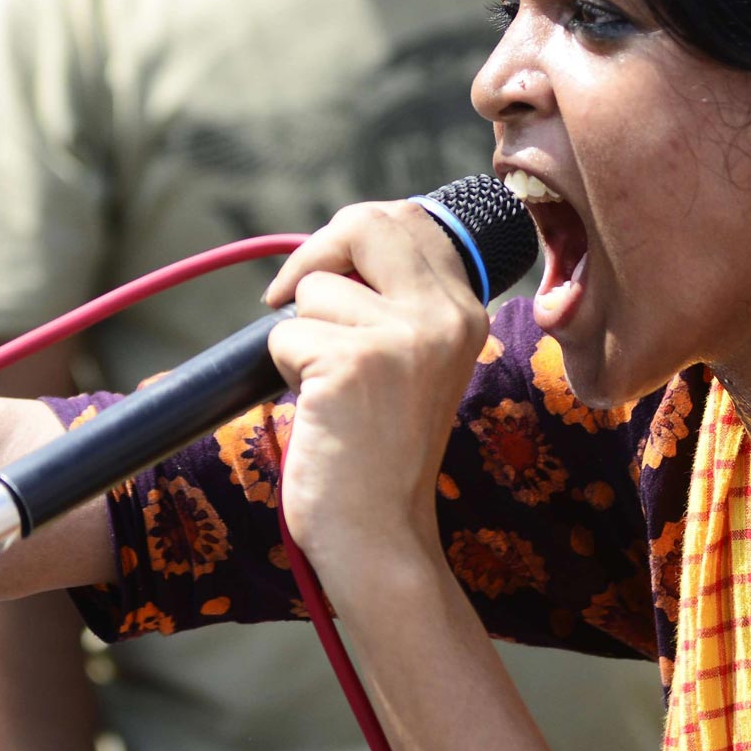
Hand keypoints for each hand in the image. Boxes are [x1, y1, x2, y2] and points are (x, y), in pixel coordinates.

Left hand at [262, 200, 489, 579]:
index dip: (351, 233)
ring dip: (300, 335)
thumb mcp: (412, 363)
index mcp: (466, 311)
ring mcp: (403, 338)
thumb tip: (333, 246)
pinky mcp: (354, 364)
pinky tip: (318, 410)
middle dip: (314, 256)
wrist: (379, 532)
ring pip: (314, 289)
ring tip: (328, 390)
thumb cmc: (379, 450)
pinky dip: (284, 370)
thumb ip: (395, 302)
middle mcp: (446, 317)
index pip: (409, 218)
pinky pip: (286, 334)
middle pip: (365, 224)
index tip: (323, 270)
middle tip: (289, 300)